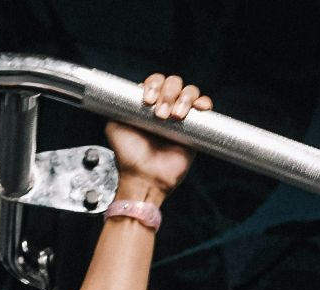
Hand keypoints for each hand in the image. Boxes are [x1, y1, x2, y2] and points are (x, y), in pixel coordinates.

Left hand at [105, 73, 212, 200]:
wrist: (145, 177)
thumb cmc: (129, 156)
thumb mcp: (114, 127)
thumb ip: (118, 106)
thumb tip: (124, 92)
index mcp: (147, 105)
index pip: (155, 81)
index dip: (153, 85)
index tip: (147, 101)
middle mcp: (165, 107)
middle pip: (174, 82)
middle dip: (168, 94)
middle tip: (160, 115)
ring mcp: (181, 116)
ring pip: (189, 91)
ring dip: (183, 99)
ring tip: (174, 118)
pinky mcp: (196, 128)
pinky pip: (204, 106)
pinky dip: (203, 102)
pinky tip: (198, 109)